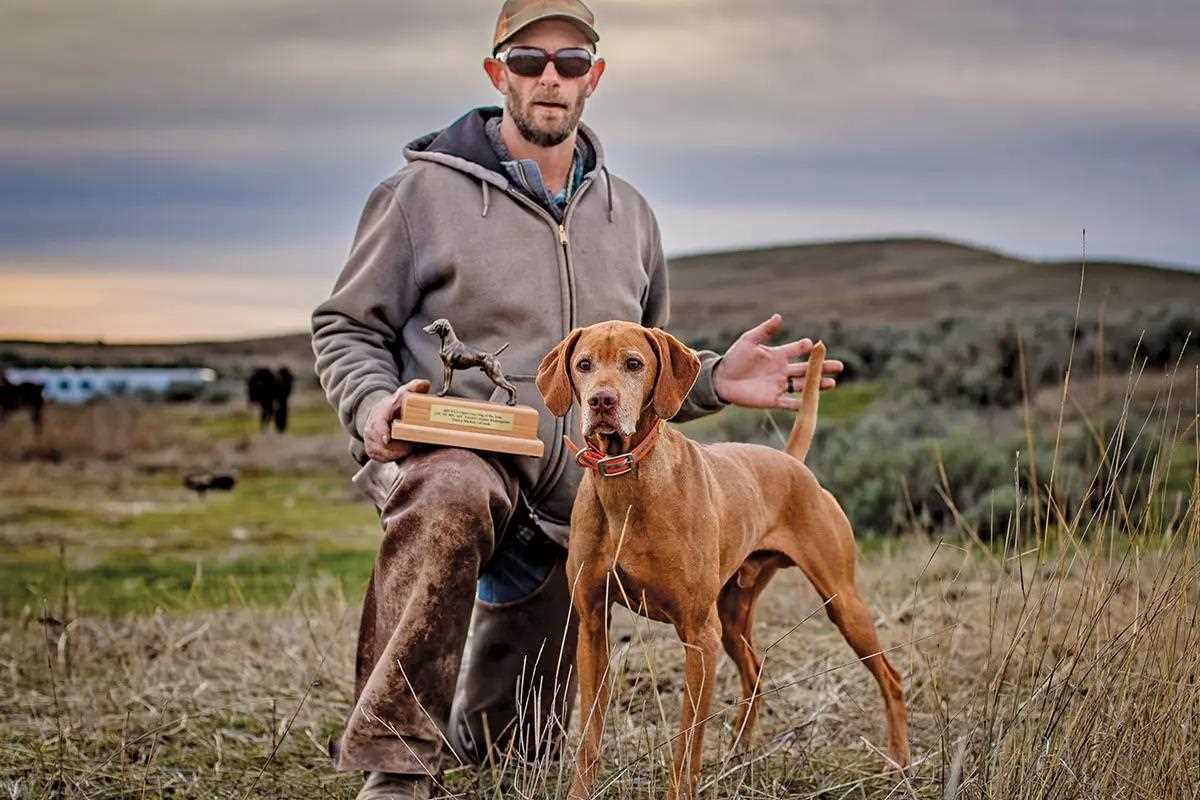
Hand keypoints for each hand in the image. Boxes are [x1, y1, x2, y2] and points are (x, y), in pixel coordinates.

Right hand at [362, 378, 430, 461]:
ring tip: (407, 451)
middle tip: (409, 448)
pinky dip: (388, 458)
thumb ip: (414, 388)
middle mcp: (371, 427)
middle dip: (393, 447)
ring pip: (377, 451)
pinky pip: (377, 457)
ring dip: (392, 454)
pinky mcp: (371, 449)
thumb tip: (425, 384)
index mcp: (379, 413)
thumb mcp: (404, 393)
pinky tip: (401, 455)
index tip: (387, 439)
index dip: (381, 431)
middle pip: (377, 441)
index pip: (377, 423)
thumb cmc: (395, 405)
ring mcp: (369, 439)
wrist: (380, 413)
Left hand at [712, 314, 843, 409]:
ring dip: (817, 385)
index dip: (805, 347)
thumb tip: (779, 316)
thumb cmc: (734, 358)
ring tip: (833, 383)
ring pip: (803, 386)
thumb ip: (764, 330)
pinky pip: (789, 403)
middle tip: (839, 366)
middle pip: (806, 369)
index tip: (813, 345)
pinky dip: (800, 404)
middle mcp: (782, 370)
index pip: (797, 350)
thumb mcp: (748, 341)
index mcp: (778, 355)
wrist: (721, 379)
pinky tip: (811, 403)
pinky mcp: (772, 400)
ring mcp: (778, 385)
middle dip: (822, 367)